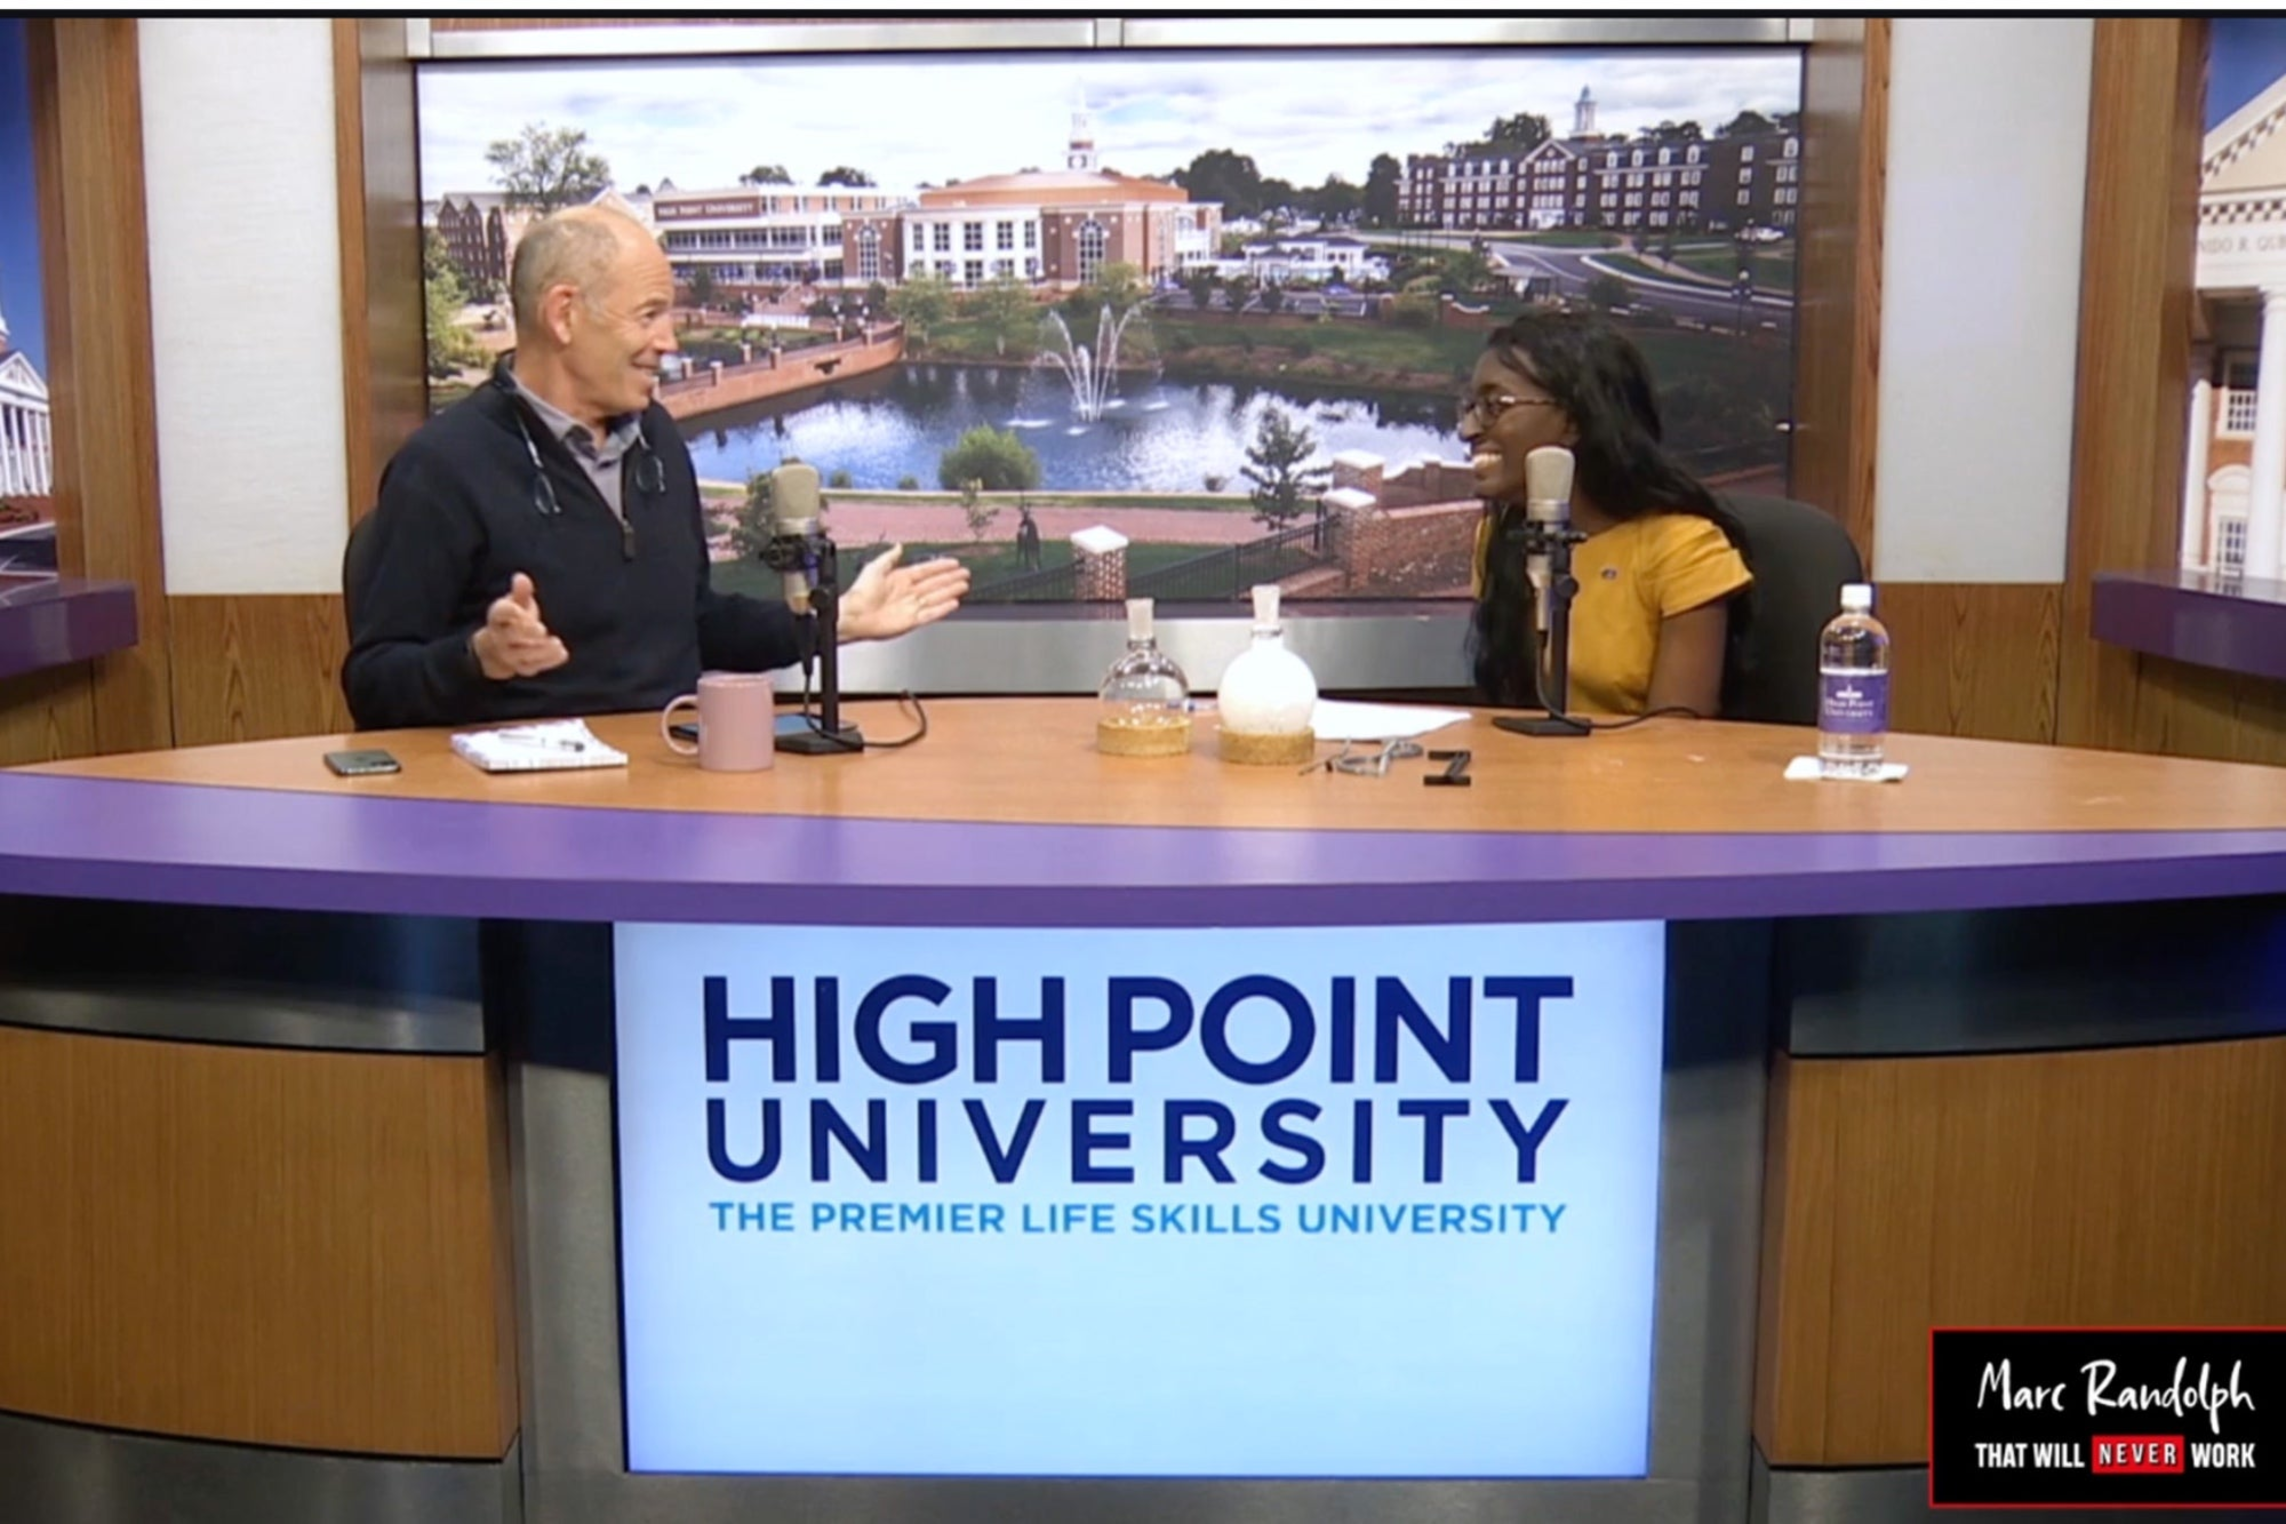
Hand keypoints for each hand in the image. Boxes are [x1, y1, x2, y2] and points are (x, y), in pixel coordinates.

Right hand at [470, 572, 570, 679]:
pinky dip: (548, 661)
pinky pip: (532, 667)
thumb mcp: (517, 603)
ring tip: (557, 643)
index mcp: (498, 617)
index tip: (521, 609)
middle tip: (541, 629)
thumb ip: (521, 592)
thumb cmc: (512, 620)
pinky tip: (562, 653)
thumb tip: (521, 577)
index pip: (500, 613)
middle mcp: (499, 637)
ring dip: (540, 650)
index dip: (511, 611)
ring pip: (521, 655)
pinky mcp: (520, 667)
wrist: (496, 649)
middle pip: (509, 636)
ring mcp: (509, 654)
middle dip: (525, 632)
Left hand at [836, 545, 969, 641]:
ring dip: (950, 591)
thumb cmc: (860, 594)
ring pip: (936, 597)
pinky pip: (931, 613)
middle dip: (950, 578)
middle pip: (934, 584)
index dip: (940, 566)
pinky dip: (942, 609)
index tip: (953, 563)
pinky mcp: (911, 621)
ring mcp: (911, 607)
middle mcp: (907, 592)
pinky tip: (953, 603)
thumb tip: (898, 546)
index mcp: (900, 579)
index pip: (926, 570)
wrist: (854, 615)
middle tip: (964, 574)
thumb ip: (889, 557)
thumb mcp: (874, 568)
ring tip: (963, 586)